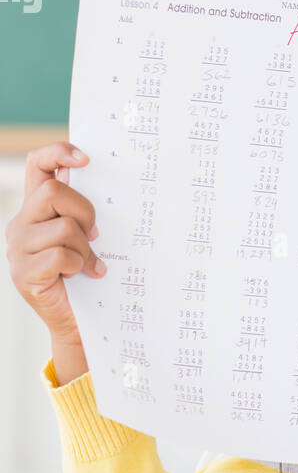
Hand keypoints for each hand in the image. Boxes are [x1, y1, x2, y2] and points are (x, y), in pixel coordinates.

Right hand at [5, 141, 104, 344]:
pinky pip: (61, 255)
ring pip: (64, 226)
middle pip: (55, 193)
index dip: (58, 153)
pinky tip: (81, 275)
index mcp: (35, 207)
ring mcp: (17, 248)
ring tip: (87, 263)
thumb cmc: (85, 273)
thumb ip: (83, 210)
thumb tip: (105, 181)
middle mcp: (20, 223)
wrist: (78, 319)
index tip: (85, 160)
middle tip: (95, 235)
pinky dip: (79, 265)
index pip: (38, 164)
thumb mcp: (85, 234)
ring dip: (85, 247)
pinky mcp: (22, 272)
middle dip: (85, 212)